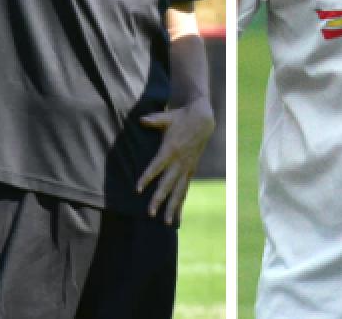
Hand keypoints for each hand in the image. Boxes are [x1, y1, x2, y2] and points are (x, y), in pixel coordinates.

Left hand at [137, 97, 214, 224]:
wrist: (203, 121)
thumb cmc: (180, 118)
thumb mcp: (166, 118)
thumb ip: (153, 120)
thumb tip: (140, 119)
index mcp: (170, 149)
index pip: (156, 167)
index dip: (147, 177)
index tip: (138, 189)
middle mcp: (179, 162)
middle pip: (167, 184)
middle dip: (159, 199)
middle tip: (150, 213)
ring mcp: (186, 168)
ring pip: (178, 192)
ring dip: (172, 208)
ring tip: (166, 223)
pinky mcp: (190, 171)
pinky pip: (185, 191)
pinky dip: (181, 204)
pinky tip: (177, 218)